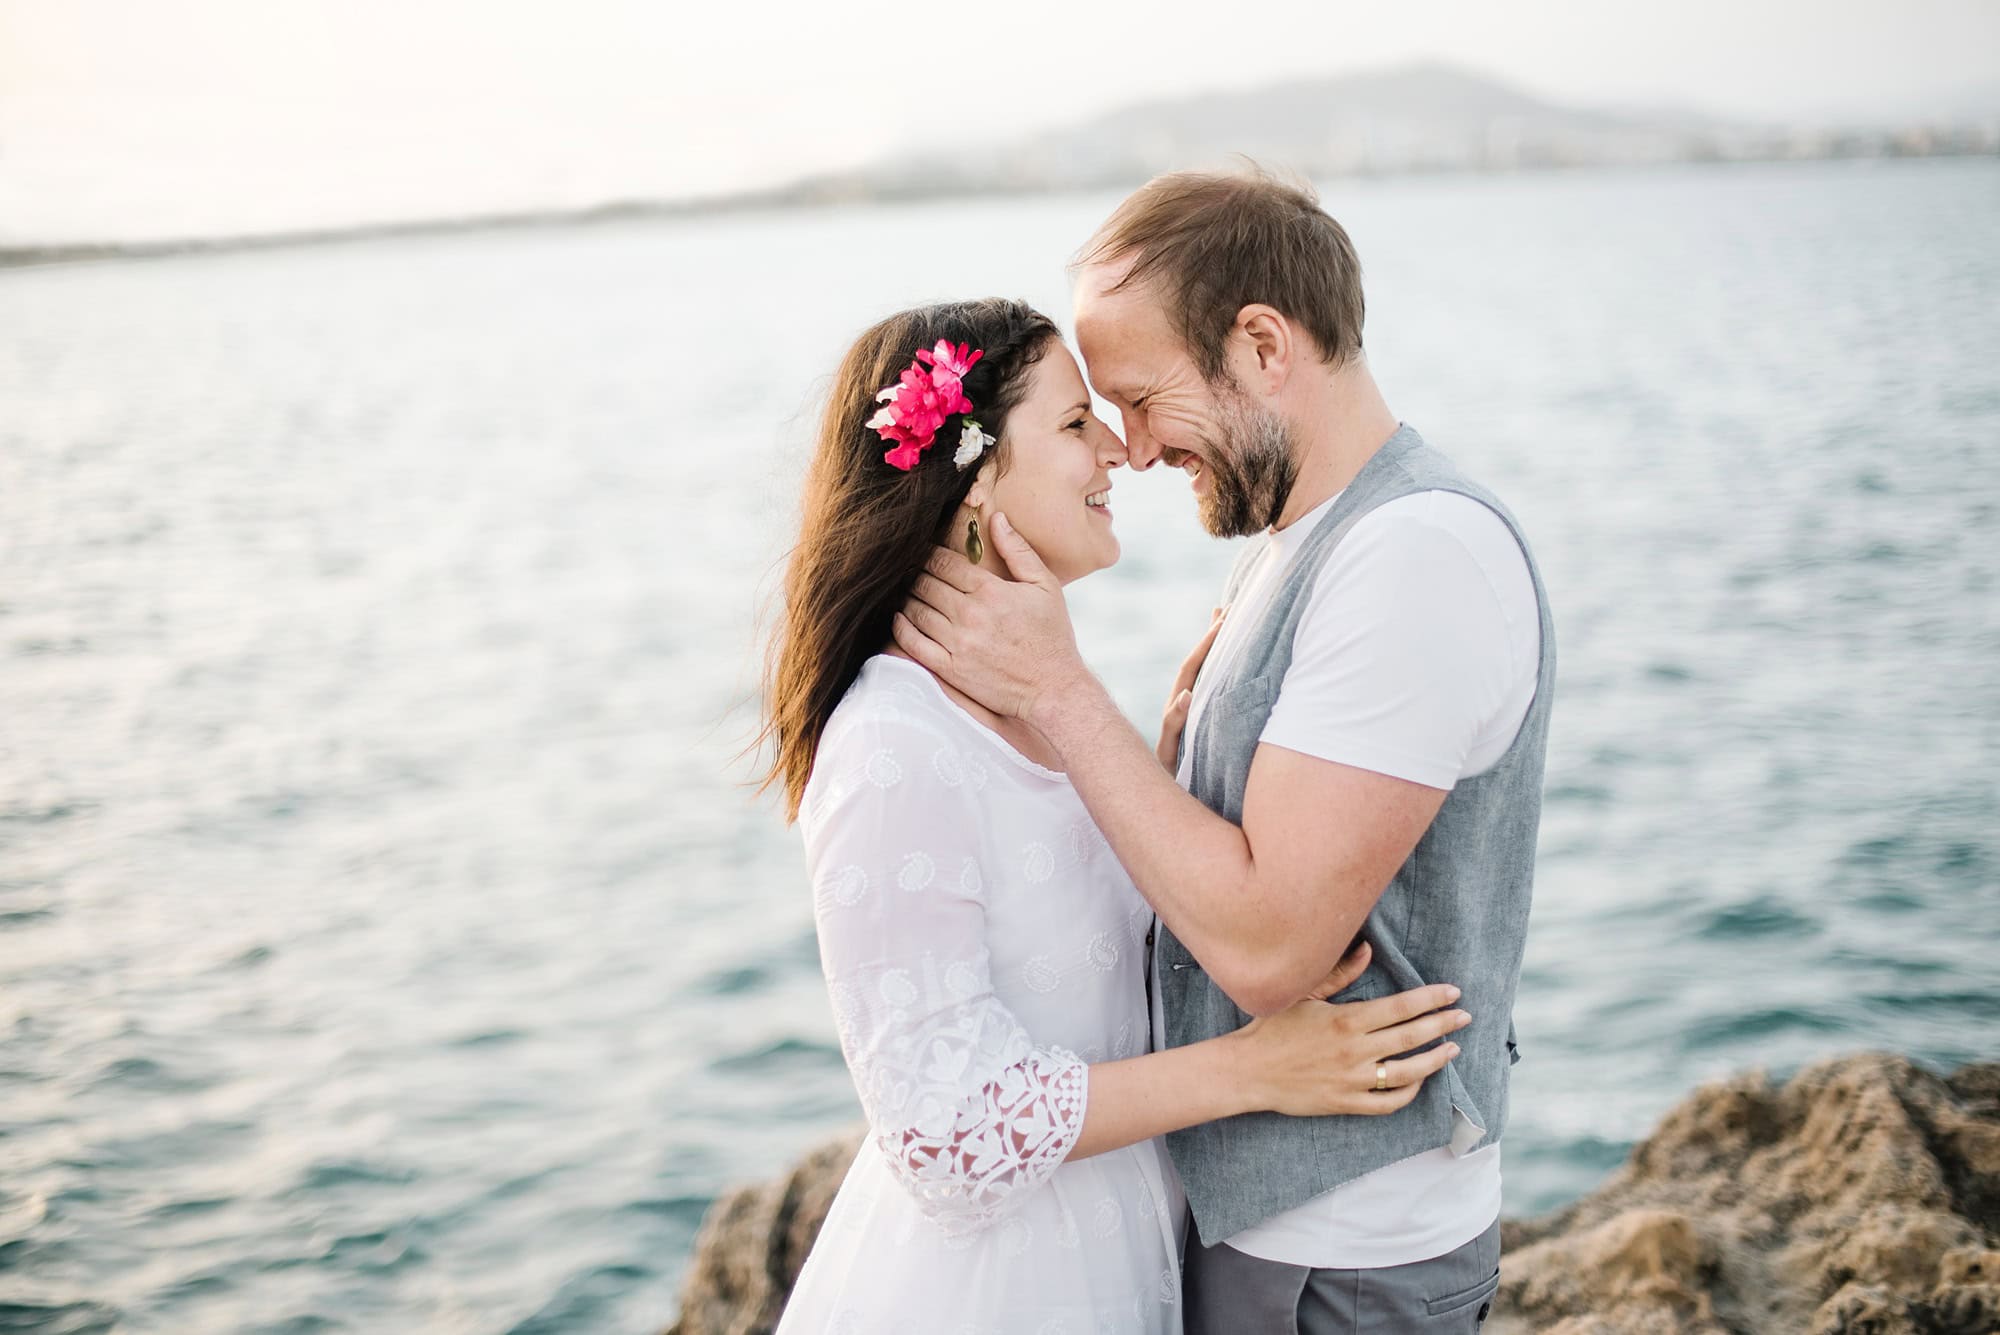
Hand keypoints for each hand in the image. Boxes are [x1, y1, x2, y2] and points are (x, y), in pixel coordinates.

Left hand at [895, 512, 1092, 728]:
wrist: (1053, 688)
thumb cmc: (1052, 635)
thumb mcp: (1045, 586)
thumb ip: (1018, 550)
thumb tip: (997, 518)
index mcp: (991, 591)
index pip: (943, 562)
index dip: (929, 553)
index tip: (923, 551)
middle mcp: (970, 615)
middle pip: (925, 584)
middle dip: (915, 573)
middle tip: (909, 569)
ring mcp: (958, 644)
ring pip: (916, 610)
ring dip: (906, 597)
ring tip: (904, 591)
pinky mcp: (951, 669)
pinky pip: (913, 644)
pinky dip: (901, 628)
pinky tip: (899, 618)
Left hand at [1158, 606, 1224, 771]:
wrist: (1168, 799)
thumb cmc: (1170, 778)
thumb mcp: (1169, 750)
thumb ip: (1175, 723)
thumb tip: (1185, 693)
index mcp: (1178, 707)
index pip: (1193, 668)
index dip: (1206, 644)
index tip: (1221, 620)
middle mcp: (1185, 704)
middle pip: (1200, 663)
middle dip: (1214, 636)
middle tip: (1230, 608)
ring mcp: (1194, 711)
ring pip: (1206, 673)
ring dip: (1215, 647)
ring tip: (1226, 620)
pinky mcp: (1203, 721)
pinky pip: (1213, 687)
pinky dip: (1220, 668)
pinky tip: (1231, 656)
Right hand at [1229, 942, 1469, 1116]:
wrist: (1248, 1070)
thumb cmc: (1273, 1027)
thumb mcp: (1304, 994)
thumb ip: (1340, 973)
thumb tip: (1368, 951)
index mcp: (1346, 1020)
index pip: (1401, 1007)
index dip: (1431, 999)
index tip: (1453, 993)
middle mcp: (1355, 1050)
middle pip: (1411, 1036)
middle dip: (1443, 1024)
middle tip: (1465, 1017)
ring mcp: (1352, 1080)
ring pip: (1407, 1073)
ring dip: (1435, 1060)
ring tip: (1452, 1049)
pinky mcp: (1346, 1103)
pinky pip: (1388, 1103)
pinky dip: (1409, 1093)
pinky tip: (1420, 1080)